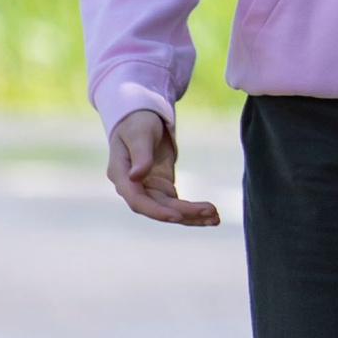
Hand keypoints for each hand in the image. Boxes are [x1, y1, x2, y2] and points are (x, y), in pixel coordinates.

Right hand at [107, 109, 221, 226]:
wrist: (142, 118)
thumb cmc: (137, 122)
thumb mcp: (139, 134)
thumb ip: (140, 154)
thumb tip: (135, 176)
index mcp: (121, 175)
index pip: (137, 200)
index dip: (156, 211)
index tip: (178, 216)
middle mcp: (133, 187)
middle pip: (158, 208)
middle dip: (184, 213)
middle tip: (212, 213)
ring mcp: (148, 190)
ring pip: (170, 209)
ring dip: (193, 216)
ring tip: (216, 218)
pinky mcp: (162, 189)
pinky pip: (178, 204)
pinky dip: (194, 211)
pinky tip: (212, 216)